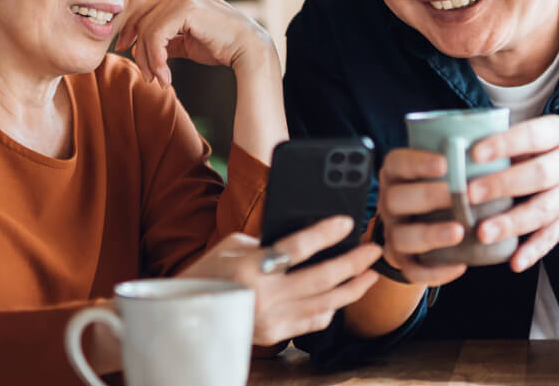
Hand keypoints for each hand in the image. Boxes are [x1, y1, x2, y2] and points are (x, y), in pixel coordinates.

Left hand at [114, 0, 274, 85]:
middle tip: (147, 75)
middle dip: (139, 49)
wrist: (249, 50)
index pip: (147, 10)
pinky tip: (165, 75)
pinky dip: (156, 58)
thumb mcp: (189, 42)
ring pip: (148, 28)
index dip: (132, 30)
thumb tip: (140, 48)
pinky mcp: (186, 7)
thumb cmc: (224, 47)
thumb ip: (168, 41)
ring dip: (149, 59)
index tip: (128, 51)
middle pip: (144, 18)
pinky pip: (157, 34)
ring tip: (159, 79)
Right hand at [180, 217, 381, 344]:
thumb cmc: (209, 272)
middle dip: (353, 263)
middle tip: (374, 249)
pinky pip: (313, 322)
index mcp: (249, 267)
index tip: (347, 222)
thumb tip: (307, 238)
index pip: (296, 247)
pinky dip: (332, 308)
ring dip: (353, 288)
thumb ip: (268, 241)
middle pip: (321, 278)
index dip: (325, 233)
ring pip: (325, 303)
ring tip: (370, 274)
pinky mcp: (274, 335)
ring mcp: (270, 319)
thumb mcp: (232, 247)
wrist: (185, 314)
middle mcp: (262, 296)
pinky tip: (344, 296)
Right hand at [374, 148, 471, 285]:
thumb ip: (460, 159)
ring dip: (430, 234)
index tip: (445, 163)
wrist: (425, 225)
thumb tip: (496, 144)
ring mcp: (394, 232)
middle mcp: (390, 203)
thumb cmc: (442, 189)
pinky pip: (412, 271)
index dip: (417, 162)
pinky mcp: (404, 260)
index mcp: (398, 175)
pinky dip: (435, 272)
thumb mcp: (445, 170)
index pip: (397, 163)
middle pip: (395, 199)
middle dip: (427, 196)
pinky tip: (459, 265)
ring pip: (401, 237)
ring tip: (459, 232)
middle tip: (458, 196)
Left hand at [464, 115, 558, 271]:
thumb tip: (466, 149)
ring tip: (483, 233)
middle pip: (538, 175)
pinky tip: (515, 262)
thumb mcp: (551, 134)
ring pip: (543, 210)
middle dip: (503, 185)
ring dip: (512, 223)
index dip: (504, 144)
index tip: (475, 154)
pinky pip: (552, 237)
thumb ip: (517, 141)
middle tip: (470, 194)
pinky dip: (534, 251)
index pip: (532, 136)